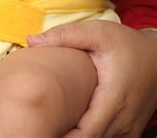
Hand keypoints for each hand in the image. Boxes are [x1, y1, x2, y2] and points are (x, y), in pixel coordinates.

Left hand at [27, 21, 156, 136]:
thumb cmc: (126, 45)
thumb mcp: (98, 32)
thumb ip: (65, 35)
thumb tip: (31, 40)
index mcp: (114, 99)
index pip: (87, 134)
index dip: (63, 137)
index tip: (42, 128)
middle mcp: (123, 122)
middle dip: (63, 136)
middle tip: (39, 126)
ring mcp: (128, 132)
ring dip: (74, 137)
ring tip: (51, 124)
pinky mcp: (127, 134)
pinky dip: (86, 136)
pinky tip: (69, 124)